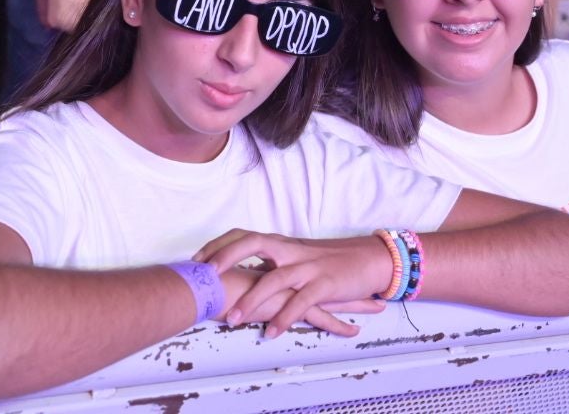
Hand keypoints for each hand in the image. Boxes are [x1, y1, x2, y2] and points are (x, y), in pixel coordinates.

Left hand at [196, 228, 389, 339]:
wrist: (370, 258)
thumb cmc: (330, 260)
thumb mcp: (298, 257)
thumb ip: (273, 262)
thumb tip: (243, 272)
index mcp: (282, 243)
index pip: (245, 235)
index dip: (220, 245)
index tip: (198, 259)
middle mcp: (291, 250)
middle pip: (253, 243)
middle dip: (227, 257)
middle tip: (206, 276)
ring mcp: (308, 266)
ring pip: (275, 278)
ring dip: (252, 299)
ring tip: (233, 319)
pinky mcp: (325, 284)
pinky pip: (302, 301)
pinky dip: (285, 317)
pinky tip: (271, 332)